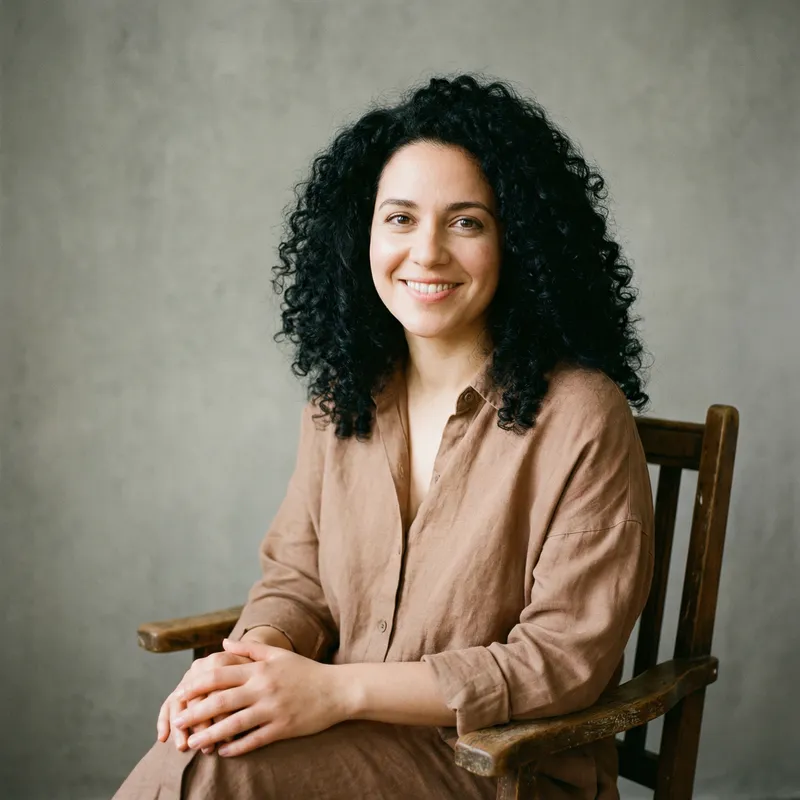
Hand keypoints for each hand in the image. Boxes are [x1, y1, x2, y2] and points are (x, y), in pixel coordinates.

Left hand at [172, 638, 347, 756]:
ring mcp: (272, 709)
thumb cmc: (306, 671)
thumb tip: (222, 643)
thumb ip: (248, 649)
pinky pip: (254, 740)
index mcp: (260, 670)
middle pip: (221, 701)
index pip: (221, 675)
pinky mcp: (283, 728)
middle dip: (196, 712)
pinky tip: (223, 752)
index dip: (198, 685)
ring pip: (234, 724)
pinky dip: (236, 747)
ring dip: (210, 734)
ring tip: (192, 743)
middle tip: (177, 721)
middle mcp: (263, 688)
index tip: (181, 693)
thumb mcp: (278, 654)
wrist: (337, 690)